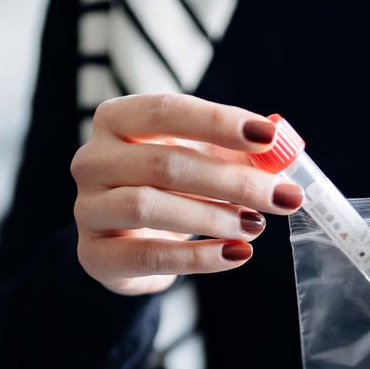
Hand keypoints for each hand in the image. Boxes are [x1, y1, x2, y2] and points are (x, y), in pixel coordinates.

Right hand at [71, 94, 304, 295]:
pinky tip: (237, 254)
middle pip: (164, 163)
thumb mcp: (199, 159)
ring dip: (213, 216)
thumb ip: (236, 152)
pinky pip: (148, 255)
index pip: (166, 111)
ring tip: (256, 226)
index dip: (219, 122)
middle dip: (232, 180)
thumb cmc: (168, 189)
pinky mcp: (94, 255)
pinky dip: (198, 257)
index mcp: (115, 120)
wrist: (127, 245)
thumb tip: (281, 154)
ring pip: (149, 207)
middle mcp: (92, 159)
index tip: (268, 137)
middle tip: (282, 196)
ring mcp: (88, 208)